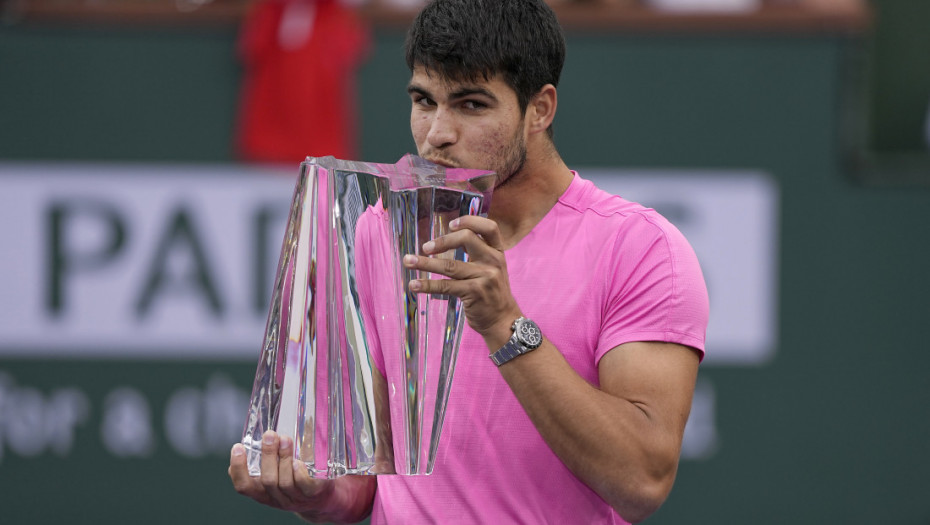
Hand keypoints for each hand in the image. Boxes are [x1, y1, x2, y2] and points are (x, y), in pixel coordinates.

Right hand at [228, 430, 332, 514]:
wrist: (319, 497)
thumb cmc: (292, 478)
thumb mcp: (275, 472)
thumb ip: (264, 460)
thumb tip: (254, 437)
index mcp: (262, 492)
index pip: (244, 486)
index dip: (238, 468)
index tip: (238, 447)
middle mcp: (276, 497)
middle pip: (267, 481)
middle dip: (268, 456)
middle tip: (270, 435)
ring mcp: (294, 497)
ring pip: (285, 482)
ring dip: (284, 459)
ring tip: (286, 440)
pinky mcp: (312, 494)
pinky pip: (304, 486)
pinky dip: (299, 473)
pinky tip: (298, 461)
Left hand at [404, 215, 520, 338]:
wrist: (503, 321)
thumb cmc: (492, 292)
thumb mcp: (493, 268)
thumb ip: (479, 253)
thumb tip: (449, 238)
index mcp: (498, 252)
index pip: (489, 227)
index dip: (469, 221)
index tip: (451, 224)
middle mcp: (493, 261)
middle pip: (467, 238)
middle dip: (443, 241)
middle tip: (426, 247)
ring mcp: (484, 277)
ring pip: (450, 265)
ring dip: (425, 263)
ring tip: (408, 261)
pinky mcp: (474, 293)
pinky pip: (445, 286)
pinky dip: (427, 285)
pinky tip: (414, 285)